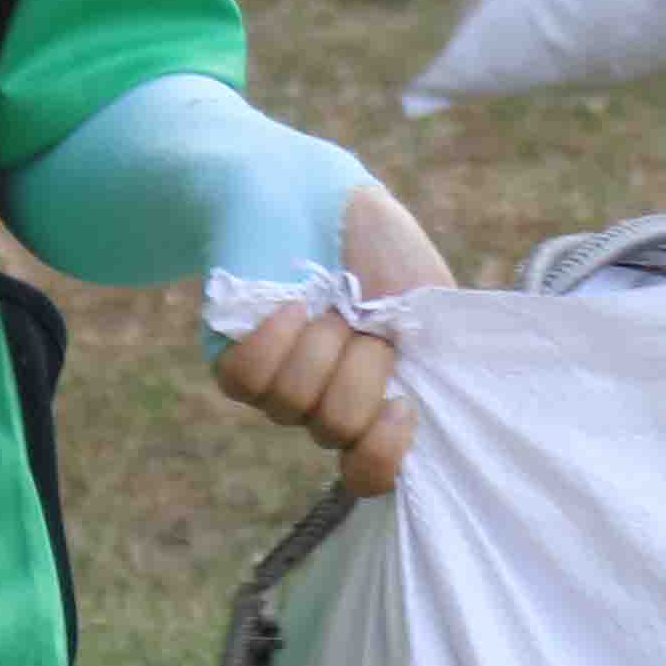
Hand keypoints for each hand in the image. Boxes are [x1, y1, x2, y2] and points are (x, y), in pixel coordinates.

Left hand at [209, 180, 452, 496]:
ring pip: (294, 405)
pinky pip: (246, 382)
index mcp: (378, 398)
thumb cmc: (380, 247)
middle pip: (338, 430)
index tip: (400, 406)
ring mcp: (278, 384)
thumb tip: (424, 415)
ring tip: (328, 299)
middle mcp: (327, 401)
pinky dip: (271, 341)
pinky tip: (290, 305)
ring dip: (320, 343)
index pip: (370, 472)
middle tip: (363, 317)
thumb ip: (433, 360)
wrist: (319, 193)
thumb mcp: (426, 302)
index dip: (382, 454)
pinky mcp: (232, 356)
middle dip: (360, 367)